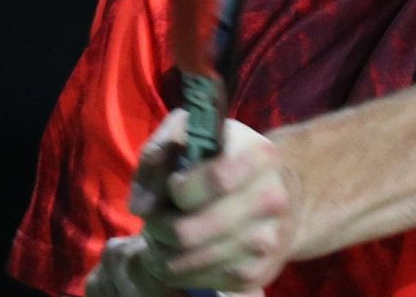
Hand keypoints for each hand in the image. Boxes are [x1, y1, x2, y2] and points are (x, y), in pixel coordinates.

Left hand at [125, 109, 298, 293]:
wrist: (271, 191)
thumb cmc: (219, 156)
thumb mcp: (187, 134)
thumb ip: (157, 156)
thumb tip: (143, 207)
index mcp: (260, 155)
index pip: (216, 180)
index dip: (178, 188)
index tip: (171, 185)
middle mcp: (272, 199)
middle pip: (192, 231)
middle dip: (158, 229)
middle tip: (152, 221)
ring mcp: (268, 240)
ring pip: (192, 262)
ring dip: (163, 253)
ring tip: (160, 237)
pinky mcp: (259, 273)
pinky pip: (204, 281)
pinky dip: (181, 272)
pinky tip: (179, 253)